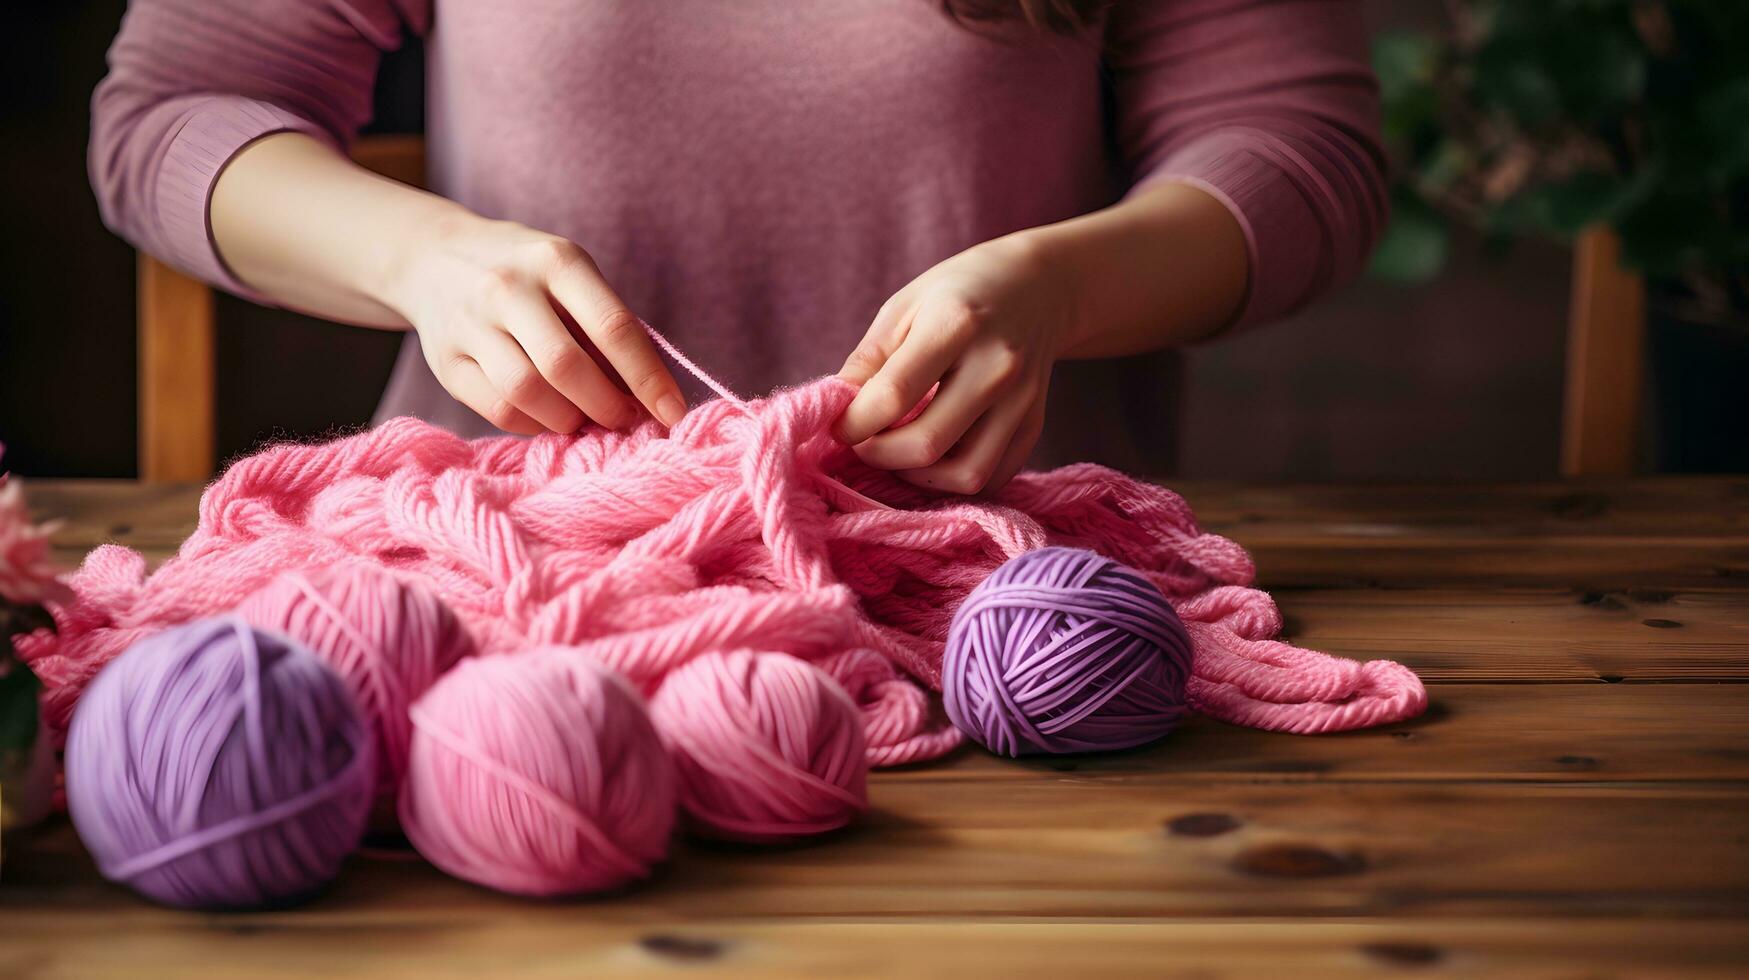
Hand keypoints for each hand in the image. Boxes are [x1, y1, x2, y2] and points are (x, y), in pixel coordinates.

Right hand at [380, 211, 684, 434]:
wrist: (435, 257)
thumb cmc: (528, 275)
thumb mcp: (570, 276)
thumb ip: (607, 327)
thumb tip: (652, 397)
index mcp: (556, 261)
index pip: (613, 327)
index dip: (648, 377)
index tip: (673, 413)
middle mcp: (509, 288)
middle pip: (566, 367)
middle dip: (606, 406)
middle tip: (623, 420)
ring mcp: (471, 322)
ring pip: (528, 393)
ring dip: (568, 420)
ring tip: (584, 420)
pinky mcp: (445, 360)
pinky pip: (498, 409)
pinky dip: (533, 425)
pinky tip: (546, 417)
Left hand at [835, 234, 1078, 494]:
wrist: (1036, 287)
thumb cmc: (957, 293)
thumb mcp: (903, 305)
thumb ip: (868, 360)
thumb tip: (835, 412)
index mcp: (955, 323)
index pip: (893, 395)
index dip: (853, 423)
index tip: (838, 426)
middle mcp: (996, 364)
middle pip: (927, 444)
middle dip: (879, 456)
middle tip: (864, 442)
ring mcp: (1021, 398)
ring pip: (965, 474)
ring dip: (918, 478)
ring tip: (898, 452)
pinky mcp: (1034, 422)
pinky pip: (993, 477)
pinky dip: (955, 480)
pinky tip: (934, 457)